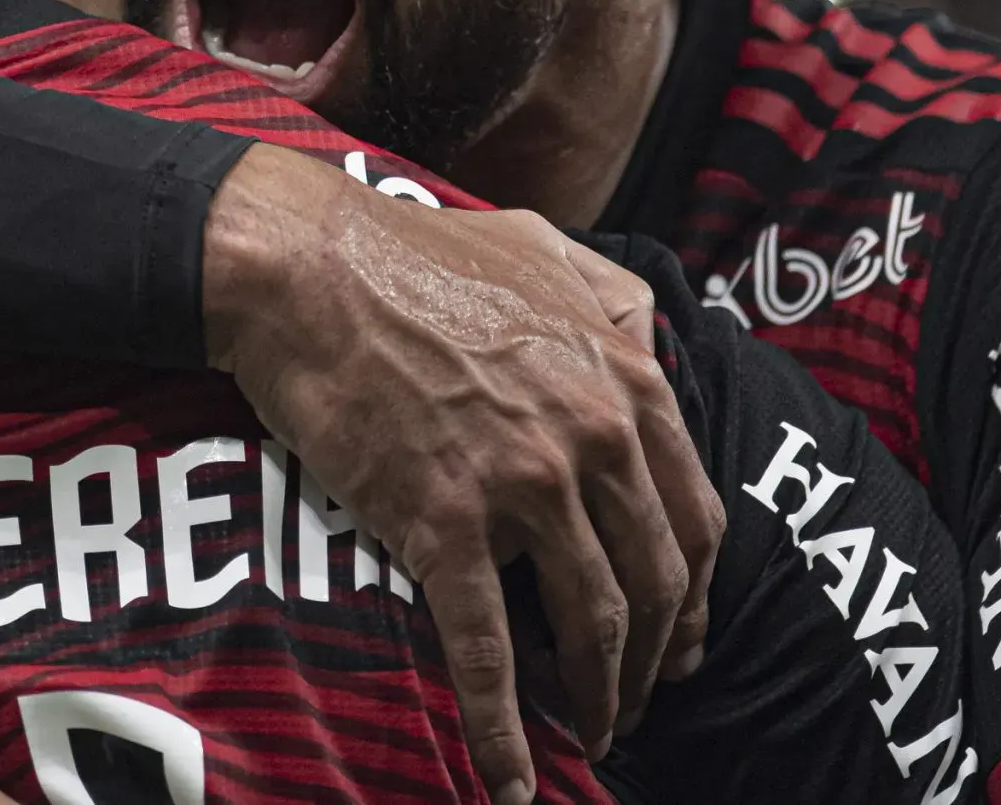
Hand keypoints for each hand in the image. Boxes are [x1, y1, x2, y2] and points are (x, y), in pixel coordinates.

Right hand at [203, 146, 722, 804]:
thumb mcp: (544, 248)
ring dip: (599, 697)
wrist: (306, 264)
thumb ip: (611, 295)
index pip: (694, 515)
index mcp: (625, 379)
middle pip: (656, 582)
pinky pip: (486, 649)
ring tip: (590, 735)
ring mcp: (520, 484)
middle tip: (637, 700)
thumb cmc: (416, 251)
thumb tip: (648, 333)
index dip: (694, 591)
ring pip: (591, 623)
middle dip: (655, 659)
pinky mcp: (441, 522)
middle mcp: (592, 437)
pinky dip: (502, 727)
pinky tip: (506, 777)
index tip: (682, 634)